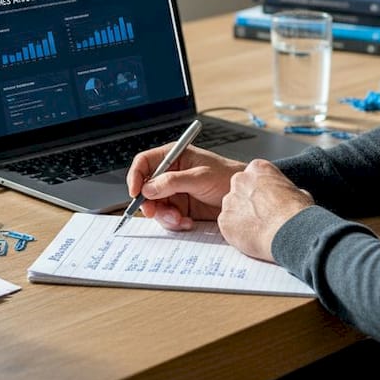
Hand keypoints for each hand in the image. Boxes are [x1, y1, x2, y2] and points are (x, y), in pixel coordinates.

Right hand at [126, 144, 245, 229]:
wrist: (244, 197)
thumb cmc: (227, 177)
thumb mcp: (200, 177)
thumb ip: (173, 182)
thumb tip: (148, 188)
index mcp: (174, 157)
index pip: (144, 163)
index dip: (136, 176)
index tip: (135, 192)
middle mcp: (171, 174)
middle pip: (146, 189)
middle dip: (149, 203)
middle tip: (155, 212)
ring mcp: (175, 192)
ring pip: (155, 206)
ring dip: (164, 216)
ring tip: (179, 219)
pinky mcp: (181, 208)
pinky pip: (168, 218)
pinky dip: (175, 222)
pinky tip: (187, 222)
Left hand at [219, 159, 313, 261]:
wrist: (290, 231)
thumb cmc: (297, 212)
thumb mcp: (298, 192)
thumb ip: (284, 191)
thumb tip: (286, 197)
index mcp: (258, 168)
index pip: (253, 175)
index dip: (261, 190)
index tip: (268, 200)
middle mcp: (240, 180)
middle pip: (239, 190)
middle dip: (247, 202)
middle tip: (261, 216)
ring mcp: (230, 200)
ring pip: (232, 208)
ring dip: (241, 217)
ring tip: (258, 230)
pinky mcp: (224, 220)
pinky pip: (227, 226)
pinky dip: (236, 233)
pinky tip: (251, 238)